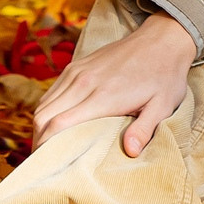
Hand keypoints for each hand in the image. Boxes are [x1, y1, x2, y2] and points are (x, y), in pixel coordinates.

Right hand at [32, 11, 196, 157]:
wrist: (162, 39)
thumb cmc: (164, 75)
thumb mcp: (163, 105)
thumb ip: (144, 129)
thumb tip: (130, 152)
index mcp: (103, 96)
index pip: (58, 124)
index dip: (47, 146)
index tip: (47, 164)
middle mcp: (84, 83)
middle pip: (43, 116)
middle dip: (38, 140)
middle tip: (45, 161)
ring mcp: (77, 72)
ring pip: (43, 104)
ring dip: (40, 126)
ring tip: (48, 146)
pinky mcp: (76, 65)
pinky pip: (51, 92)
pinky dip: (47, 110)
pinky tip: (55, 123)